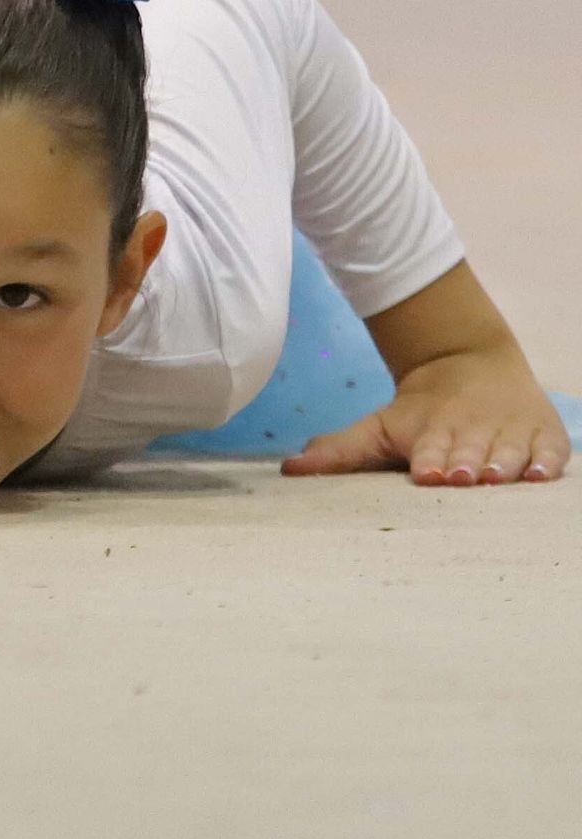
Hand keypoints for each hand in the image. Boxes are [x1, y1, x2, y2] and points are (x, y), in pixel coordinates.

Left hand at [282, 345, 569, 486]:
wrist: (472, 360)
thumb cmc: (423, 413)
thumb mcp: (381, 425)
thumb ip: (340, 451)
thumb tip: (288, 471)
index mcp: (432, 429)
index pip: (429, 447)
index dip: (428, 459)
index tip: (424, 472)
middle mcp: (472, 429)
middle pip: (469, 449)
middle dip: (465, 463)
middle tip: (460, 477)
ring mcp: (510, 430)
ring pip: (508, 449)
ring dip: (504, 462)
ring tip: (499, 477)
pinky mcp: (543, 433)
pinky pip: (550, 449)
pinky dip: (546, 460)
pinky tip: (541, 473)